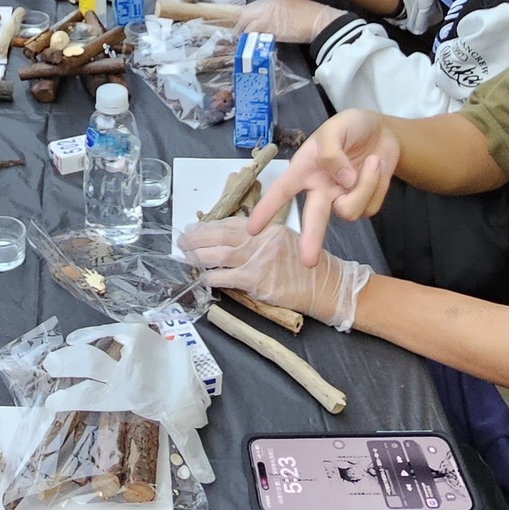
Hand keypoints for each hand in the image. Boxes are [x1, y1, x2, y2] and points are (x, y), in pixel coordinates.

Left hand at [184, 217, 373, 330]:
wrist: (326, 284)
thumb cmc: (307, 266)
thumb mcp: (285, 242)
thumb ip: (260, 240)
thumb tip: (231, 243)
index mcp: (268, 228)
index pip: (232, 224)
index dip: (210, 227)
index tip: (194, 229)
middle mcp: (262, 239)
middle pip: (222, 235)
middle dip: (198, 238)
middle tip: (182, 241)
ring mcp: (260, 259)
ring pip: (221, 254)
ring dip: (198, 255)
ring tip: (185, 256)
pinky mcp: (258, 280)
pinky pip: (228, 276)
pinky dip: (212, 276)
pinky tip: (202, 278)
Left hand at [237, 0, 339, 44]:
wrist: (320, 22)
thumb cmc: (313, 18)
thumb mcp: (294, 9)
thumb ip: (281, 13)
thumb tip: (273, 23)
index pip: (256, 5)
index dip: (250, 15)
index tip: (248, 23)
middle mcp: (269, 3)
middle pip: (247, 11)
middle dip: (242, 22)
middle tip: (241, 33)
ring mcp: (267, 13)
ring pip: (246, 20)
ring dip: (243, 30)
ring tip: (243, 40)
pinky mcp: (268, 25)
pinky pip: (251, 30)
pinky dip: (248, 37)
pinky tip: (249, 43)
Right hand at [248, 110, 398, 265]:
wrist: (383, 132)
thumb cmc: (351, 127)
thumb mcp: (336, 127)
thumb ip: (331, 152)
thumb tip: (342, 181)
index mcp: (305, 170)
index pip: (282, 191)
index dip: (266, 209)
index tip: (252, 229)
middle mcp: (320, 189)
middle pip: (313, 218)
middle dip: (310, 239)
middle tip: (308, 261)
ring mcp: (342, 199)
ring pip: (349, 210)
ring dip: (365, 186)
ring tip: (373, 161)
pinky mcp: (364, 203)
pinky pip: (370, 205)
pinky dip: (377, 184)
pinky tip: (376, 167)